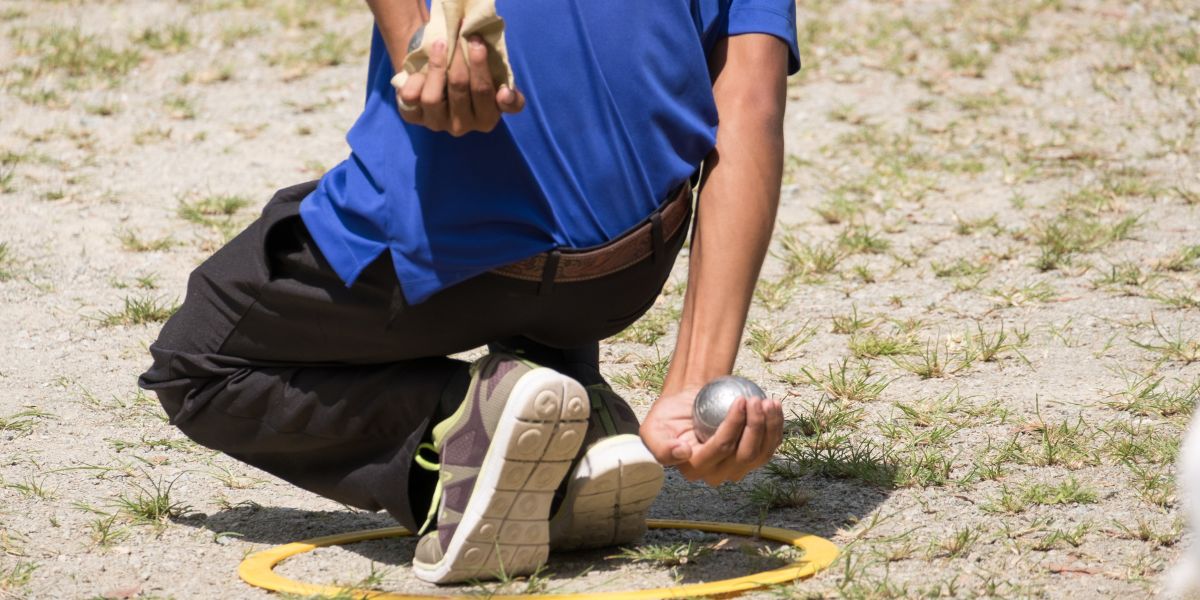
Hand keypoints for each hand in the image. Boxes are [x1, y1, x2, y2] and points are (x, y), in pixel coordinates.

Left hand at [396, 35, 524, 135]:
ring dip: (437, 65)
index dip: (481, 67)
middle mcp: (461, 126)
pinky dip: (415, 80)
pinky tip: (421, 69)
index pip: (485, 94)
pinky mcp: (413, 116)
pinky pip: (411, 98)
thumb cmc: (473, 80)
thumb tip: (505, 94)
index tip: (477, 43)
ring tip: (441, 44)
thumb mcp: (496, 87)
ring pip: (432, 98)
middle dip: (459, 57)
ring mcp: (435, 123)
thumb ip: (510, 96)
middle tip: (459, 35)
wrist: (441, 78)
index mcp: (486, 120)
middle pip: (459, 87)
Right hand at [639, 386, 783, 485]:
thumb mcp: (653, 430)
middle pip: (744, 454)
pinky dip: (776, 428)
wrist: (686, 407)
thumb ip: (661, 446)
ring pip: (761, 453)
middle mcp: (718, 474)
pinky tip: (775, 407)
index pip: (720, 449)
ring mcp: (738, 468)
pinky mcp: (752, 458)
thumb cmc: (668, 416)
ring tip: (768, 402)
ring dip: (770, 427)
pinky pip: (770, 447)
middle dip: (756, 426)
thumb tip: (683, 453)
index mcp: (694, 469)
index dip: (734, 426)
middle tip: (756, 399)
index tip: (740, 400)